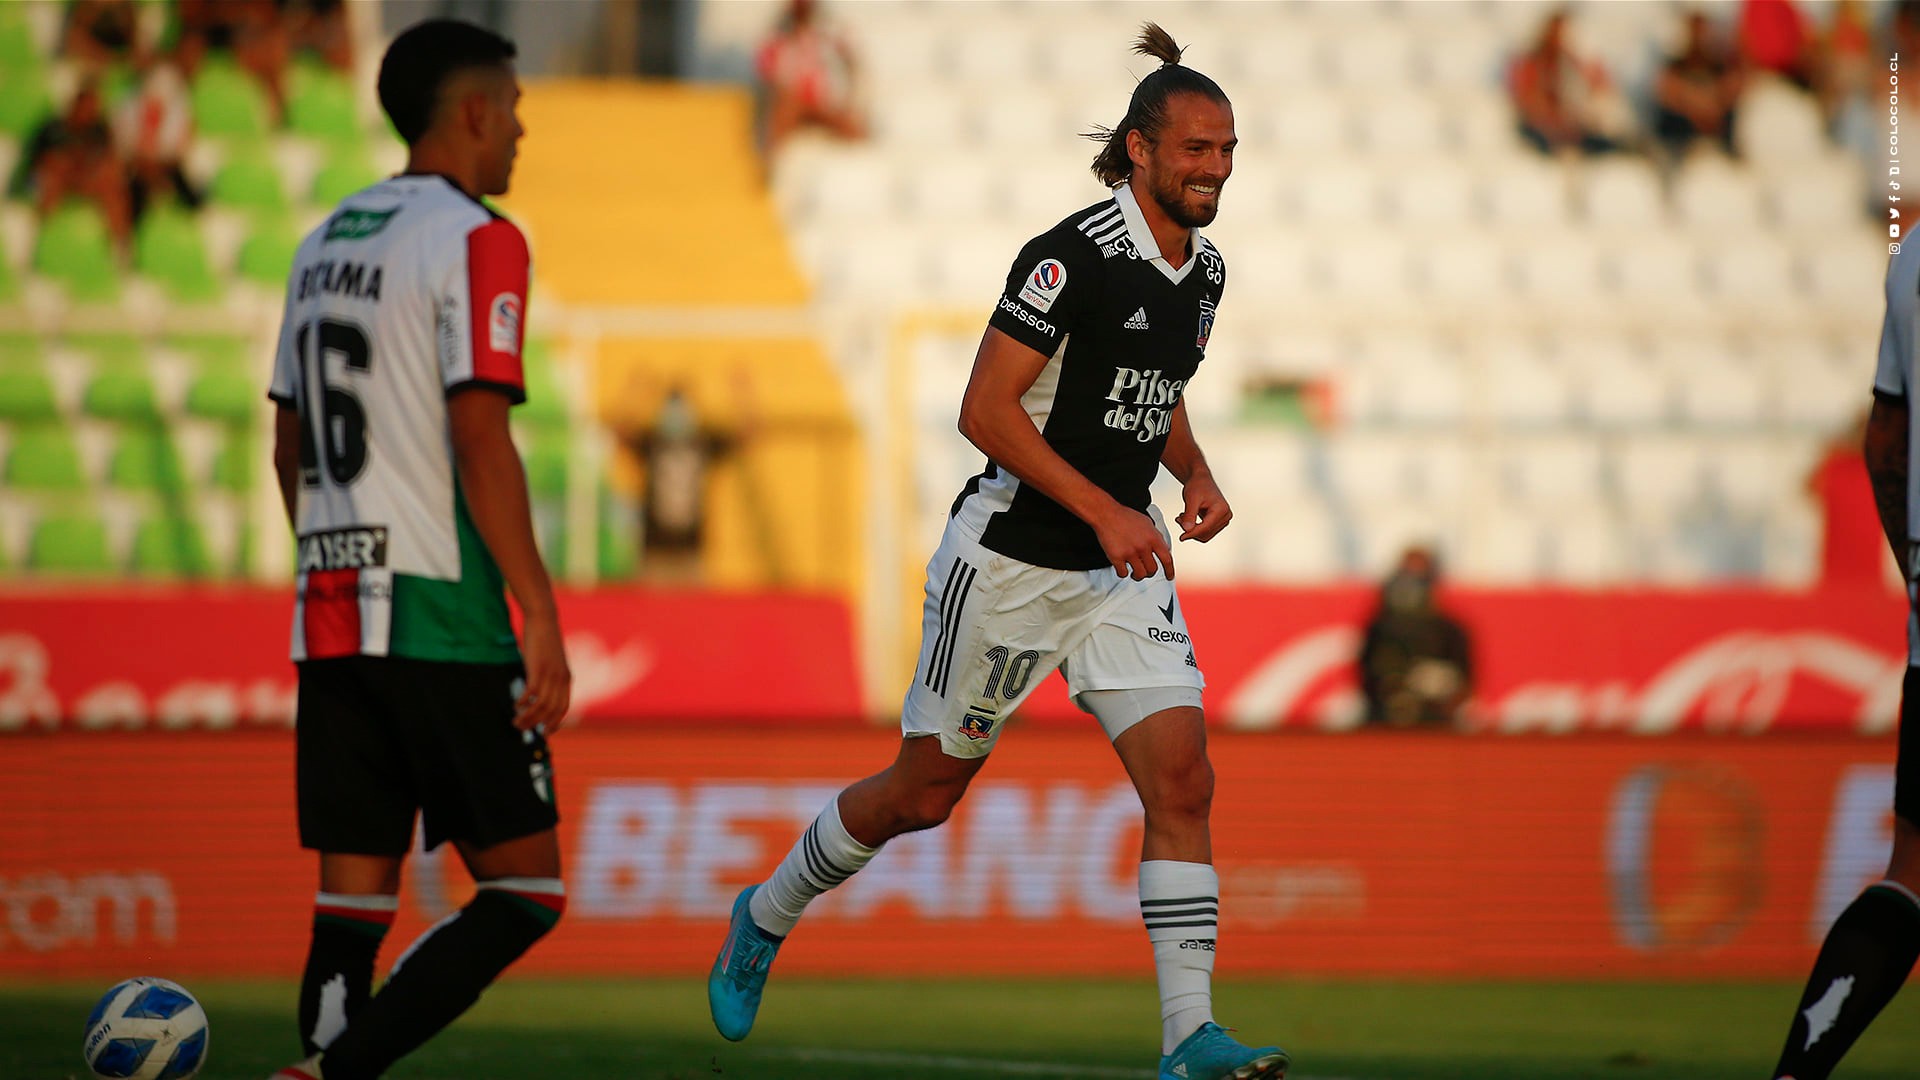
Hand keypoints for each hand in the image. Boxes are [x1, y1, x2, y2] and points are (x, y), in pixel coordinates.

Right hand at [514, 611, 571, 734]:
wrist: (544, 620)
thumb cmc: (545, 640)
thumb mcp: (552, 662)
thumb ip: (549, 677)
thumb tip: (538, 692)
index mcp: (567, 679)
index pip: (564, 707)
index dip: (555, 722)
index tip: (546, 732)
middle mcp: (561, 679)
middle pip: (552, 710)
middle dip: (537, 724)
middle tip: (522, 729)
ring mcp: (551, 674)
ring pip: (541, 705)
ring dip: (528, 717)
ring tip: (516, 722)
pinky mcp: (539, 668)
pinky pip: (532, 692)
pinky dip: (524, 702)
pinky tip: (516, 705)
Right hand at [1094, 504, 1173, 579]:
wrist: (1106, 514)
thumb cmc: (1124, 516)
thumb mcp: (1147, 523)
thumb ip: (1156, 536)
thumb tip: (1162, 546)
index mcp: (1153, 538)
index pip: (1167, 559)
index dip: (1169, 570)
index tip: (1169, 576)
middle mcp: (1143, 546)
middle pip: (1152, 569)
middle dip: (1150, 573)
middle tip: (1146, 572)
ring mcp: (1130, 553)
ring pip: (1140, 574)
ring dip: (1138, 576)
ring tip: (1134, 573)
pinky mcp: (1117, 557)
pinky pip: (1123, 573)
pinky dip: (1123, 573)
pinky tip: (1122, 568)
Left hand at [1176, 472, 1231, 542]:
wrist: (1200, 480)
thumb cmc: (1198, 485)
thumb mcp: (1191, 499)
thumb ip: (1190, 515)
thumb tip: (1187, 530)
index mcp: (1222, 509)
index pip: (1206, 528)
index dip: (1192, 533)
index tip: (1182, 537)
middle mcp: (1225, 515)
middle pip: (1206, 533)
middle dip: (1191, 530)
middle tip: (1179, 520)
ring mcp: (1223, 519)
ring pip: (1205, 534)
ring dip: (1192, 529)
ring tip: (1182, 518)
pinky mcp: (1218, 521)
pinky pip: (1206, 531)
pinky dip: (1195, 528)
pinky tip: (1187, 519)